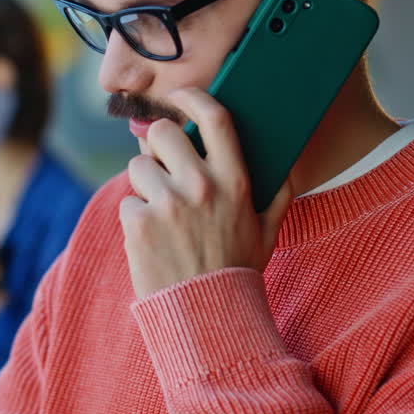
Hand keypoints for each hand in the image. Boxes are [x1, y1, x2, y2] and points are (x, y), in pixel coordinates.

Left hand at [121, 87, 292, 299]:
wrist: (208, 318)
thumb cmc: (237, 271)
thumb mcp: (267, 231)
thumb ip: (276, 194)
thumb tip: (286, 164)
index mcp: (234, 181)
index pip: (215, 118)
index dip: (193, 97)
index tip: (180, 96)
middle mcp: (201, 187)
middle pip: (161, 132)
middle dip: (156, 145)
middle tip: (162, 165)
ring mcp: (168, 204)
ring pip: (137, 167)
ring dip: (144, 185)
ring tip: (160, 213)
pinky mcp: (139, 225)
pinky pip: (127, 204)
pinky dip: (135, 219)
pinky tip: (152, 240)